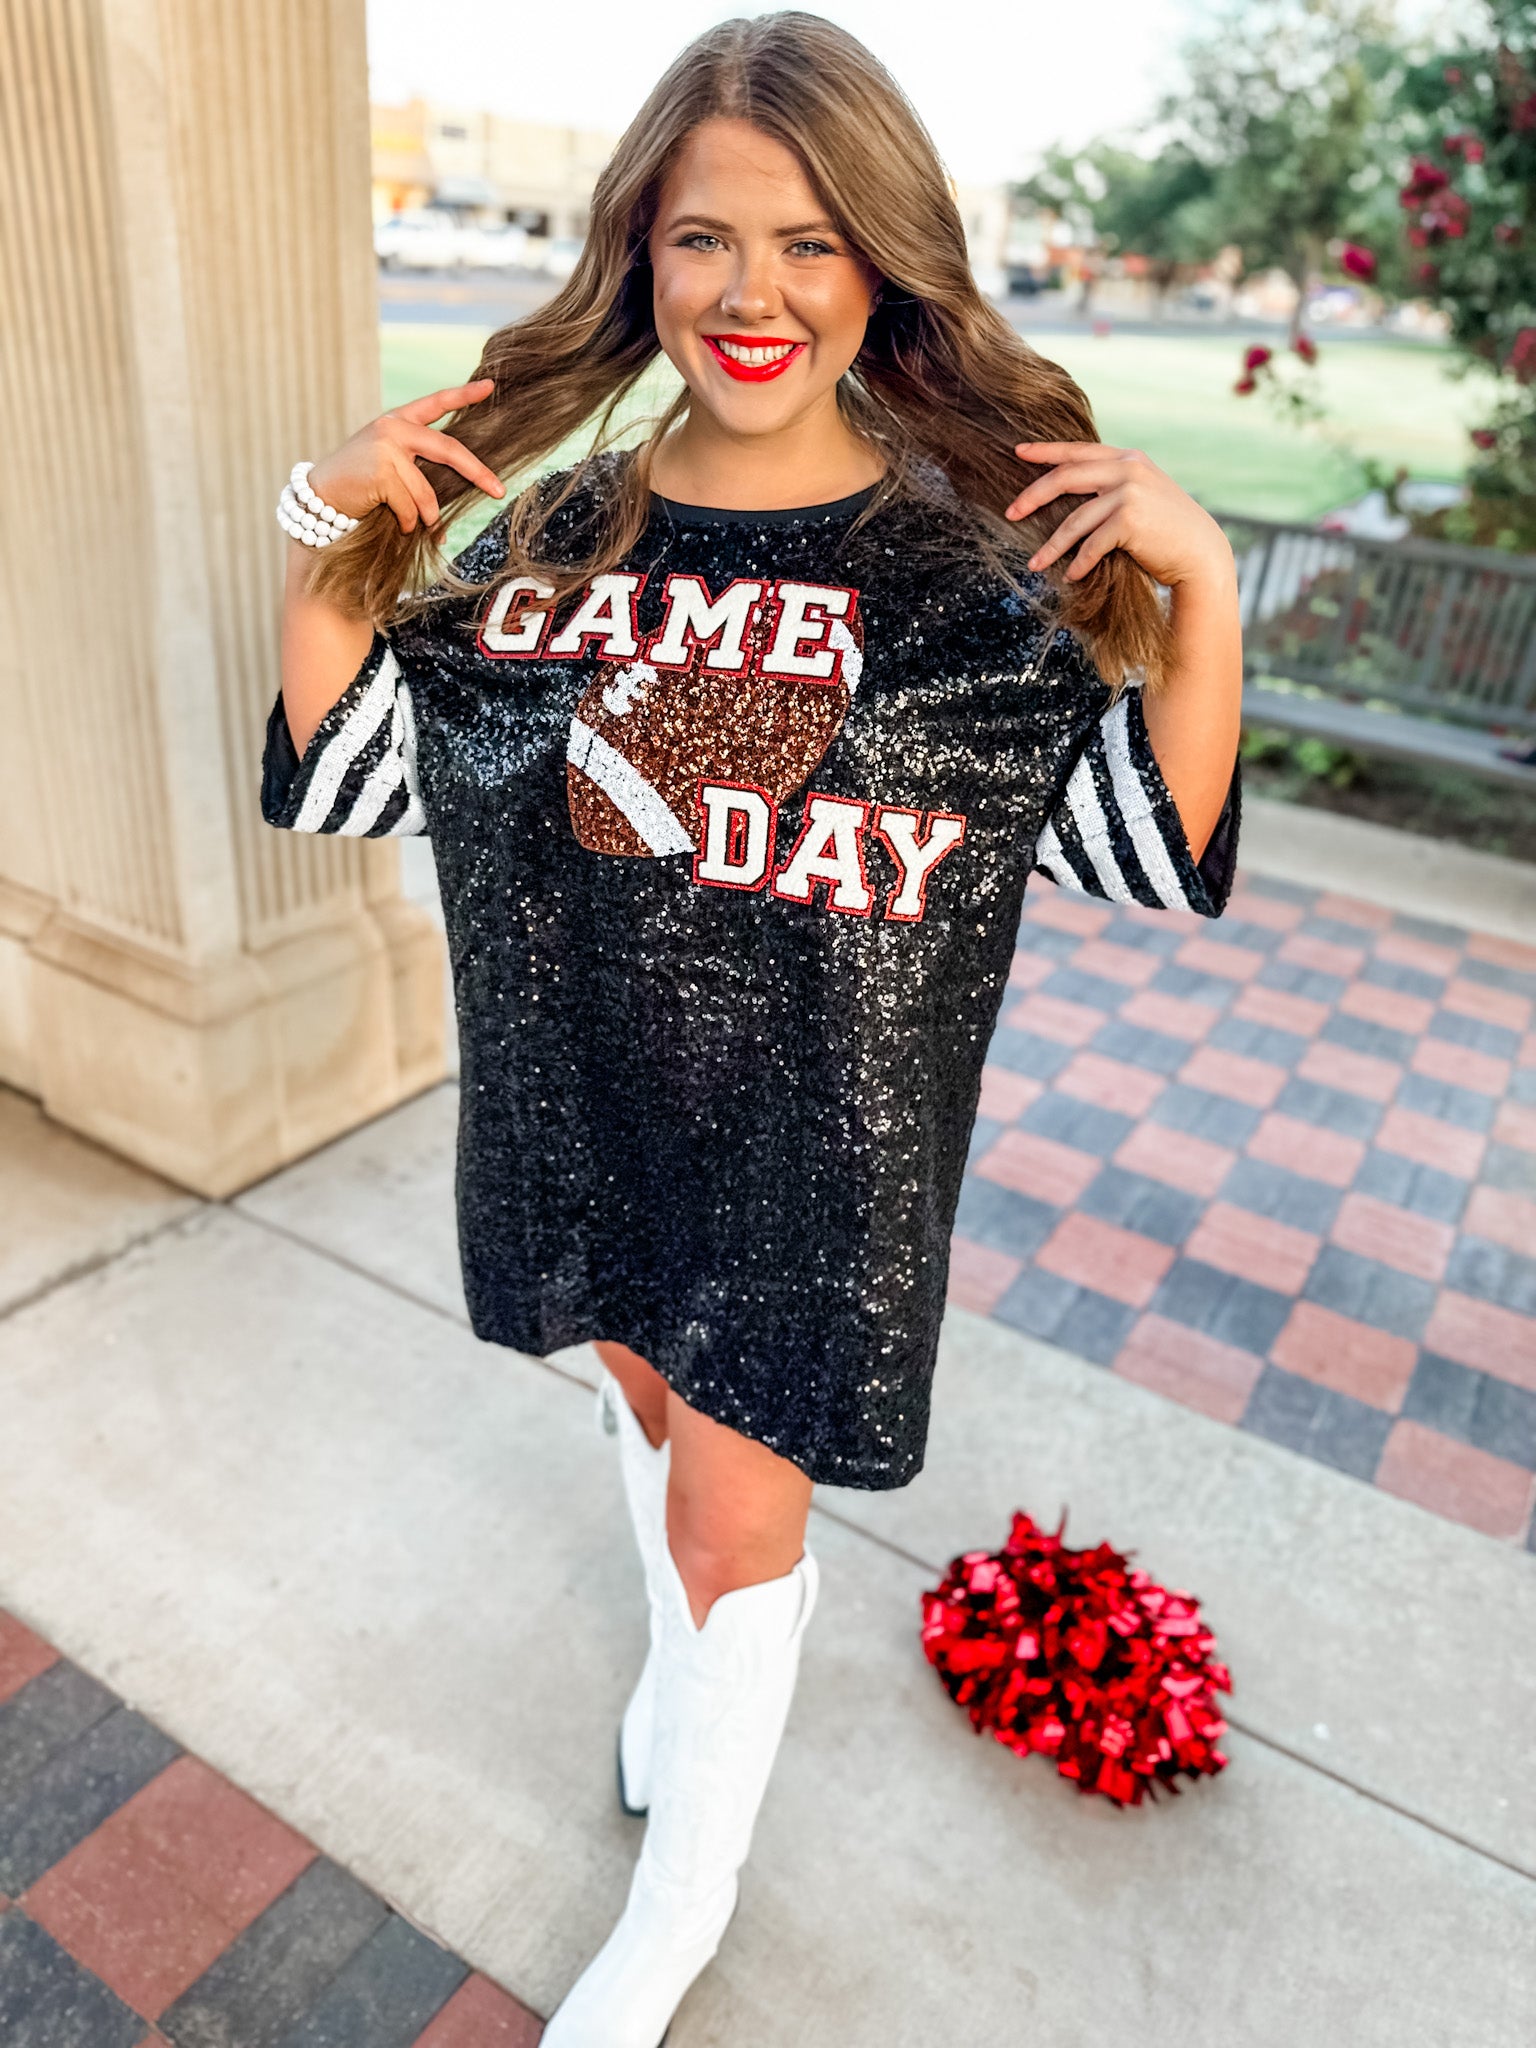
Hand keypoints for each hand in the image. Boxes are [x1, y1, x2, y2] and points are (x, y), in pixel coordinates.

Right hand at [306, 379, 504, 534]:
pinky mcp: (382, 473)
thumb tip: (459, 482)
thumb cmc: (359, 483)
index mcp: (398, 420)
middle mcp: (393, 428)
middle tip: (499, 490)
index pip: (436, 403)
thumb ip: (417, 461)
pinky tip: (397, 524)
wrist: (319, 497)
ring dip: (428, 517)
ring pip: (427, 493)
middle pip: (449, 449)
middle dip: (478, 473)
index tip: (490, 386)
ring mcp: (387, 448)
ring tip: (419, 526)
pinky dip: (408, 523)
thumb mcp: (388, 462)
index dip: (464, 394)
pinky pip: (410, 508)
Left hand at [1005, 442, 1232, 589]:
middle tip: (1010, 513)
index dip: (1046, 451)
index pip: (1078, 450)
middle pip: (1065, 478)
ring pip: (1074, 520)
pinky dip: (1079, 563)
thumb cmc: (1166, 530)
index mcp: (1128, 458)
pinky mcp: (1129, 520)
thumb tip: (1075, 488)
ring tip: (1034, 563)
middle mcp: (1127, 469)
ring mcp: (1129, 493)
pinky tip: (1071, 576)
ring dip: (1051, 546)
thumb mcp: (1143, 494)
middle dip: (1032, 496)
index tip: (1018, 452)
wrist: (1200, 553)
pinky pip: (1091, 544)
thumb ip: (1115, 484)